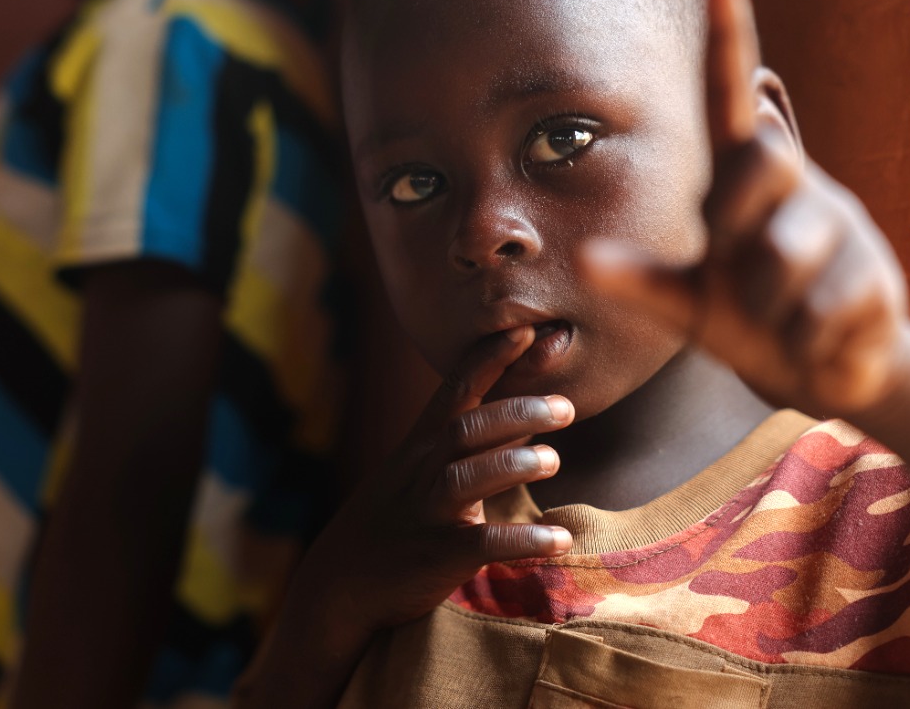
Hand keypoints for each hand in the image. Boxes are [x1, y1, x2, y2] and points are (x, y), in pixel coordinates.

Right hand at [299, 325, 572, 629]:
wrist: (342, 582)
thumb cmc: (401, 514)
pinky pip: (481, 545)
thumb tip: (535, 404)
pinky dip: (521, 541)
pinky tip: (559, 539)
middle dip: (515, 412)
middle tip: (567, 407)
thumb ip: (484, 437)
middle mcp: (424, 470)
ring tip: (553, 461)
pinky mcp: (438, 556)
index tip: (526, 328)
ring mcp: (429, 512)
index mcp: (425, 442)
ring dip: (511, 465)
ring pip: (466, 479)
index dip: (490, 357)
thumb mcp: (429, 467)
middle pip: (466, 428)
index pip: (458, 388)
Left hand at [582, 0, 909, 418]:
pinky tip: (814, 343)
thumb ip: (642, 280)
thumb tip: (586, 260)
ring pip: (786, 250)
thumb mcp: (689, 305)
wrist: (825, 375)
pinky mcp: (875, 277)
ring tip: (777, 322)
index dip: (728, 37)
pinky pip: (820, 311)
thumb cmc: (748, 323)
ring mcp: (840, 226)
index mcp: (741, 185)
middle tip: (737, 279)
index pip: (731, 99)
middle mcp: (794, 187)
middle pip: (765, 159)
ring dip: (767, 306)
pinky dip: (801, 344)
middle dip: (740, 224)